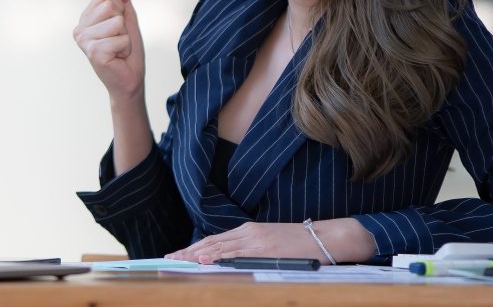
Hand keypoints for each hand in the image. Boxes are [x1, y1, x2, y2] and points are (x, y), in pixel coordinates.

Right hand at [73, 0, 145, 101]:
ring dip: (125, 36)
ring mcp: (84, 41)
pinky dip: (126, 47)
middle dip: (123, 22)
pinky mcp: (94, 52)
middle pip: (110, 5)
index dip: (120, 8)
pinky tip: (118, 57)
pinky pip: (121, 38)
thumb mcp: (127, 20)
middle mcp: (80, 29)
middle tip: (119, 40)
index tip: (118, 27)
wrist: (129, 80)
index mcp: (85, 19)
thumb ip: (122, 1)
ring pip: (117, 21)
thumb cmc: (127, 51)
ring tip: (118, 49)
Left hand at [164, 218, 373, 264]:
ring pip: (218, 247)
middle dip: (188, 251)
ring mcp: (255, 240)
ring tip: (178, 260)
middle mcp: (248, 233)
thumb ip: (250, 249)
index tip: (178, 254)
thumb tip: (229, 260)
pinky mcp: (263, 248)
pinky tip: (204, 259)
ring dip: (196, 254)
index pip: (214, 240)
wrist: (324, 238)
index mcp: (248, 231)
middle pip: (211, 242)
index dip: (194, 247)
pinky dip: (218, 256)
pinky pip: (235, 254)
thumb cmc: (299, 243)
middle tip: (168, 258)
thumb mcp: (270, 243)